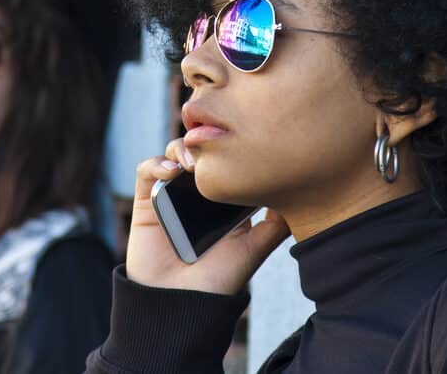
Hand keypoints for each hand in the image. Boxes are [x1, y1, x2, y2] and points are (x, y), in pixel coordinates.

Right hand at [124, 138, 289, 295]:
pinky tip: (170, 172)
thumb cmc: (218, 281)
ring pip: (174, 154)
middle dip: (207, 142)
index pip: (226, 161)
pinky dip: (156, 163)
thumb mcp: (254, 249)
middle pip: (201, 152)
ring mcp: (171, 193)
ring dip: (181, 149)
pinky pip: (147, 171)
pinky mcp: (146, 201)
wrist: (181, 304)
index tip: (242, 143)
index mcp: (223, 199)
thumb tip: (300, 195)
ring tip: (191, 163)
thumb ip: (274, 225)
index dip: (232, 147)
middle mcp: (197, 192)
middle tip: (215, 147)